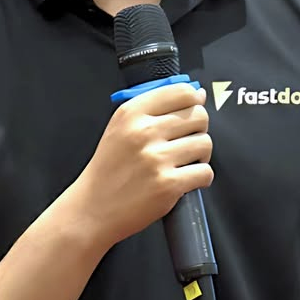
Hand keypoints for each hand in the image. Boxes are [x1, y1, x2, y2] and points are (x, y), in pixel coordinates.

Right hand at [69, 83, 211, 247]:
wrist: (93, 208)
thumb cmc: (110, 168)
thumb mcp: (120, 127)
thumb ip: (154, 108)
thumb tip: (198, 95)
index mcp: (131, 113)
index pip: (182, 92)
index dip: (195, 100)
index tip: (194, 109)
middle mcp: (144, 132)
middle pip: (199, 116)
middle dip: (198, 129)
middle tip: (187, 141)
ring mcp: (156, 159)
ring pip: (205, 143)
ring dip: (201, 155)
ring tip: (185, 162)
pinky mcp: (168, 185)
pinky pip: (205, 172)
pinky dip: (200, 177)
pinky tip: (185, 180)